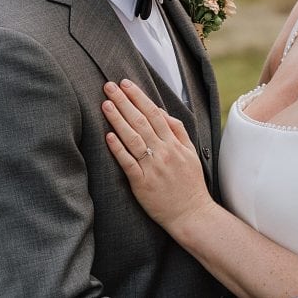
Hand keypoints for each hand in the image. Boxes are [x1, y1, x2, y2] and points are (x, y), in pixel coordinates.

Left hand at [102, 80, 213, 228]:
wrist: (192, 214)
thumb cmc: (190, 184)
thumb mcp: (191, 153)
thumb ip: (178, 131)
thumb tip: (162, 112)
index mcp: (174, 143)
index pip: (154, 113)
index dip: (139, 97)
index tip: (125, 83)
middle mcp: (163, 152)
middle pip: (141, 121)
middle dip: (124, 101)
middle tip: (108, 86)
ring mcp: (152, 167)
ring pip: (133, 138)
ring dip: (118, 119)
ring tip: (105, 104)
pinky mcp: (142, 184)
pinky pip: (128, 163)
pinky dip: (118, 149)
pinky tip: (108, 135)